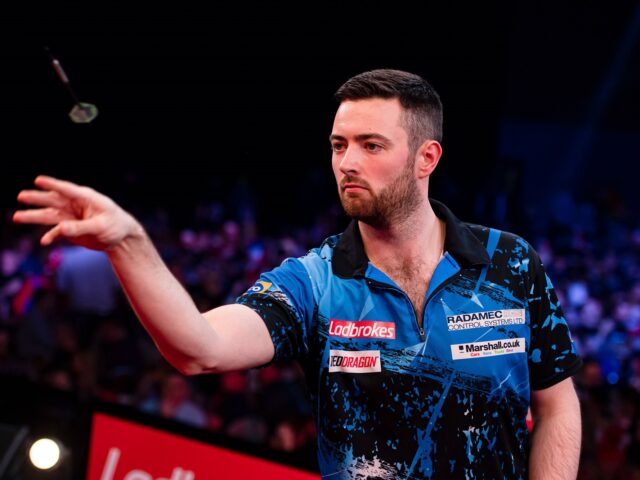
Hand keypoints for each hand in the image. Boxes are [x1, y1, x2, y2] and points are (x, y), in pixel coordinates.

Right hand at [13, 175, 140, 249]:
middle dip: (37, 198)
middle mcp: (75, 205)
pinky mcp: (69, 229)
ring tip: (16, 217)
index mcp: (86, 198)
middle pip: (53, 200)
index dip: (53, 185)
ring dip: (34, 216)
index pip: (67, 190)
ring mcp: (71, 216)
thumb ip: (80, 228)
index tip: (38, 180)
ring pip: (49, 215)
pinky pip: (56, 231)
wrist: (121, 238)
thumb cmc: (116, 226)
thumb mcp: (100, 227)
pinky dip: (50, 236)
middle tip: (21, 196)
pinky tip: (44, 242)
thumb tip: (60, 229)